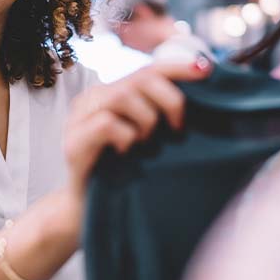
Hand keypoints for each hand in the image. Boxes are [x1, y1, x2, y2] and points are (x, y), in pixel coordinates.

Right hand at [63, 57, 212, 194]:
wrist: (87, 212)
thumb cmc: (123, 175)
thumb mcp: (146, 138)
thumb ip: (160, 113)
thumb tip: (199, 98)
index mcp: (111, 94)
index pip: (148, 69)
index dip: (178, 67)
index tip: (206, 70)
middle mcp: (93, 99)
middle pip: (139, 78)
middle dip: (169, 100)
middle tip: (178, 128)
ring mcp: (78, 119)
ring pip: (121, 96)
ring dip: (146, 119)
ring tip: (147, 144)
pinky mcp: (73, 142)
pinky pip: (106, 123)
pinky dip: (126, 136)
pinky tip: (127, 153)